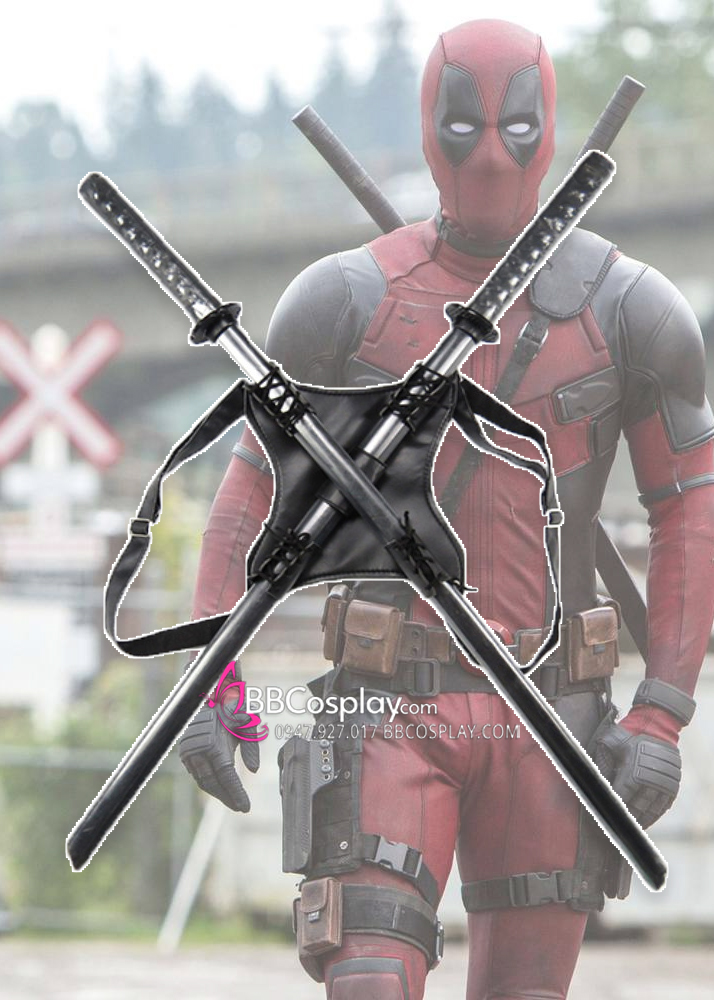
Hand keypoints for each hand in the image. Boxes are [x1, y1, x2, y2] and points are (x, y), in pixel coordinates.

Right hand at [179, 700, 259, 811]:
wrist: (209, 697)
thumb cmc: (232, 709)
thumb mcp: (247, 722)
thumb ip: (251, 746)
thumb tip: (254, 770)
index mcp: (213, 743)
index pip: (226, 776)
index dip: (236, 793)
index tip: (245, 807)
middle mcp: (198, 750)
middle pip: (213, 783)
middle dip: (228, 798)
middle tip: (242, 808)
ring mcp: (189, 753)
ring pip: (204, 781)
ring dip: (219, 793)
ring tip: (234, 801)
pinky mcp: (185, 754)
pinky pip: (199, 775)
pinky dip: (211, 784)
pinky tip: (223, 789)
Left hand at [591, 705, 681, 828]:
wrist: (655, 726)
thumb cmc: (627, 735)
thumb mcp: (609, 744)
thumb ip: (601, 763)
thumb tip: (592, 782)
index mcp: (633, 773)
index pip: (620, 800)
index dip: (612, 810)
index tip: (604, 817)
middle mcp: (650, 782)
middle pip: (636, 809)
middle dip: (625, 819)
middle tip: (616, 826)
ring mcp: (664, 785)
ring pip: (650, 811)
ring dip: (640, 821)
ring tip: (630, 828)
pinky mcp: (672, 786)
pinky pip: (662, 807)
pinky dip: (653, 816)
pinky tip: (644, 821)